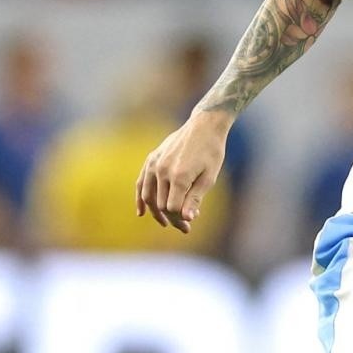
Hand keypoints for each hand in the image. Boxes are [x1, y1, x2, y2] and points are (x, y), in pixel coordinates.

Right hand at [135, 112, 228, 232]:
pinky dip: (140, 198)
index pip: (173, 208)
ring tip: (165, 223)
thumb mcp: (209, 178)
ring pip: (149, 196)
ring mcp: (154, 164)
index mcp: (179, 177)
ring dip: (156, 212)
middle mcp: (163, 171)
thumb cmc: (211, 152)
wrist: (203, 126)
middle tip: (185, 227)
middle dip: (172, 218)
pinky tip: (141, 212)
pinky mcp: (151, 159)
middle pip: (162, 204)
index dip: (180, 220)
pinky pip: (141, 182)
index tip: (188, 227)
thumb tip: (187, 218)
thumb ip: (195, 199)